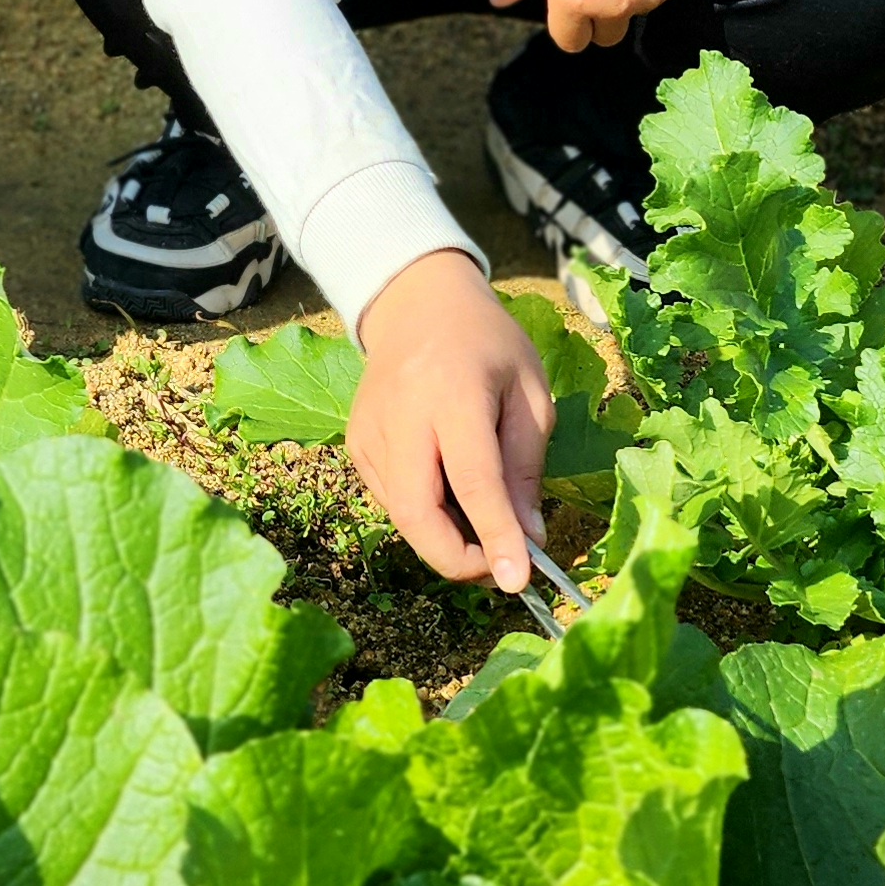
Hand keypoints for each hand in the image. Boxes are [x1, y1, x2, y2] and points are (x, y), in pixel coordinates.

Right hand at [348, 248, 550, 588]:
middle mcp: (401, 417)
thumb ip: (526, 465)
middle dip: (458, 559)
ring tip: (483, 524)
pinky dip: (426, 516)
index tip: (518, 581)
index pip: (473, 480)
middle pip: (419, 514)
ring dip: (447, 541)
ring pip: (404, 517)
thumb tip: (528, 537)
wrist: (418, 304)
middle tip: (500, 569)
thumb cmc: (486, 345)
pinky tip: (450, 492)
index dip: (496, 537)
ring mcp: (369, 433)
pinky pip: (393, 501)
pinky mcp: (356, 445)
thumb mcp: (529, 392)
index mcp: (452, 394)